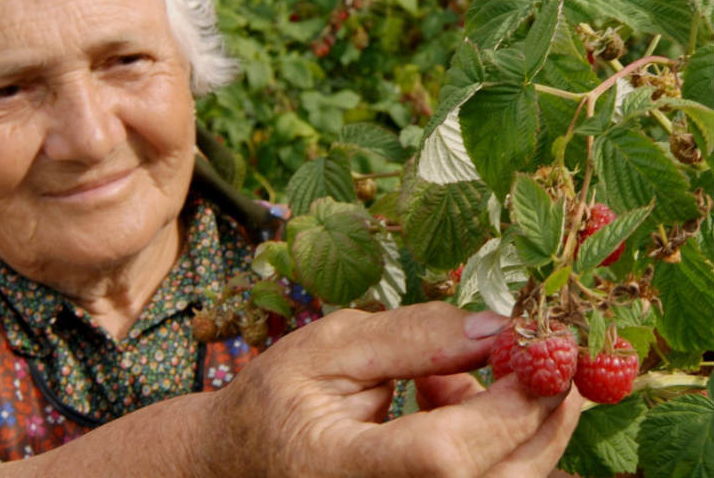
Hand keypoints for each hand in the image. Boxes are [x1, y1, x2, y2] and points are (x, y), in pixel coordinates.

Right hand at [204, 302, 582, 476]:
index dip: (507, 404)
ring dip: (514, 420)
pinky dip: (494, 439)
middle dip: (541, 409)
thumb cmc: (278, 400)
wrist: (246, 457)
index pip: (444, 456)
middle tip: (544, 348)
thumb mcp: (330, 347)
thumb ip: (412, 337)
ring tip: (447, 375)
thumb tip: (496, 328)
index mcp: (342, 471)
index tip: (541, 346)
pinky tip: (445, 401)